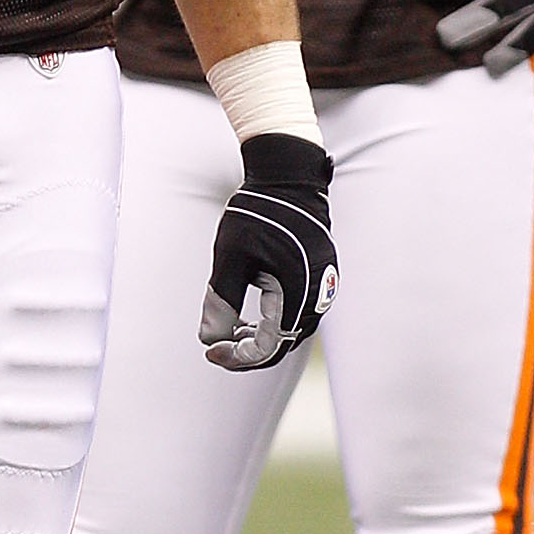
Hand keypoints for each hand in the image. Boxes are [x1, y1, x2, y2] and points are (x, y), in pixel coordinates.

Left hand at [200, 132, 337, 371]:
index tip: (209, 350)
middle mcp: (318, 295)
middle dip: (246, 352)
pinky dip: (272, 323)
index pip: (268, 346)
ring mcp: (324, 288)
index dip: (237, 357)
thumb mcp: (231, 256)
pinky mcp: (321, 280)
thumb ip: (221, 301)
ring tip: (228, 331)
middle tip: (214, 346)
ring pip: (290, 332)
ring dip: (259, 338)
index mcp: (297, 291)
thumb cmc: (258, 213)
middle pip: (282, 345)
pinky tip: (248, 318)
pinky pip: (297, 315)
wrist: (289, 176)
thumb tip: (209, 340)